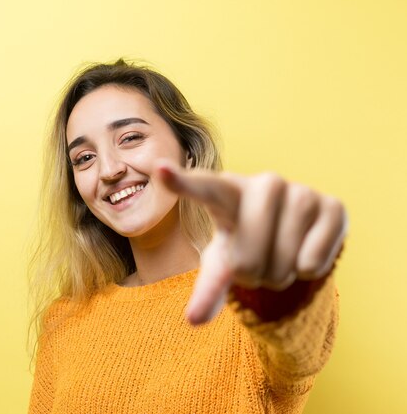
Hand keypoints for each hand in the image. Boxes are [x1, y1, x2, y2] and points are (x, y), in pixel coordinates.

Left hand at [156, 160, 347, 324]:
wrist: (293, 237)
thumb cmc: (246, 245)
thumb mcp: (222, 264)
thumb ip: (208, 289)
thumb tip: (194, 320)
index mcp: (227, 192)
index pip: (203, 188)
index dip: (182, 182)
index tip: (158, 170)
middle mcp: (264, 184)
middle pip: (248, 255)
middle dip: (251, 274)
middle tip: (255, 263)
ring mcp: (300, 192)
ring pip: (283, 260)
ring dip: (279, 275)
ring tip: (278, 258)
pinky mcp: (333, 207)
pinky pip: (314, 259)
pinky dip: (307, 270)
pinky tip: (304, 255)